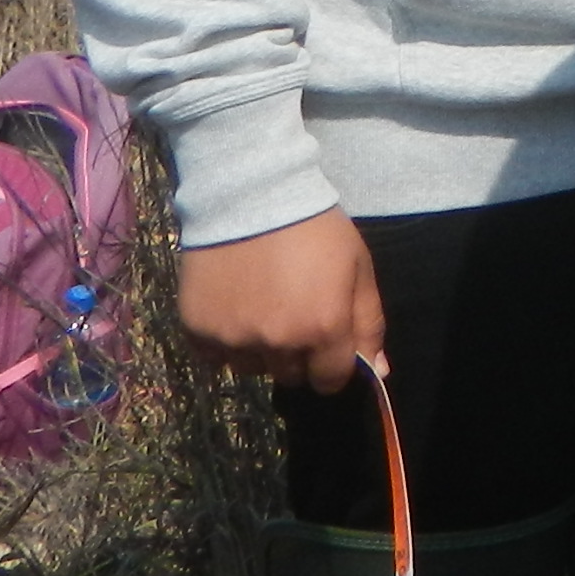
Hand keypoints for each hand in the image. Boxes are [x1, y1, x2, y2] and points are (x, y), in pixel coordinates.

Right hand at [175, 207, 384, 392]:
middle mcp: (277, 343)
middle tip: (293, 316)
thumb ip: (368, 323)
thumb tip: (377, 372)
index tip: (326, 346)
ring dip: (261, 350)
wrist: (252, 194)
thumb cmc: (315, 229)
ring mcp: (234, 338)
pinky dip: (226, 339)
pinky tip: (235, 305)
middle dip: (298, 356)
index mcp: (323, 329)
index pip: (330, 382)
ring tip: (262, 307)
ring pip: (252, 368)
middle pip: (291, 376)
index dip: (331, 366)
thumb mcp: (358, 268)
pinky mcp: (198, 330)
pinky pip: (215, 355)